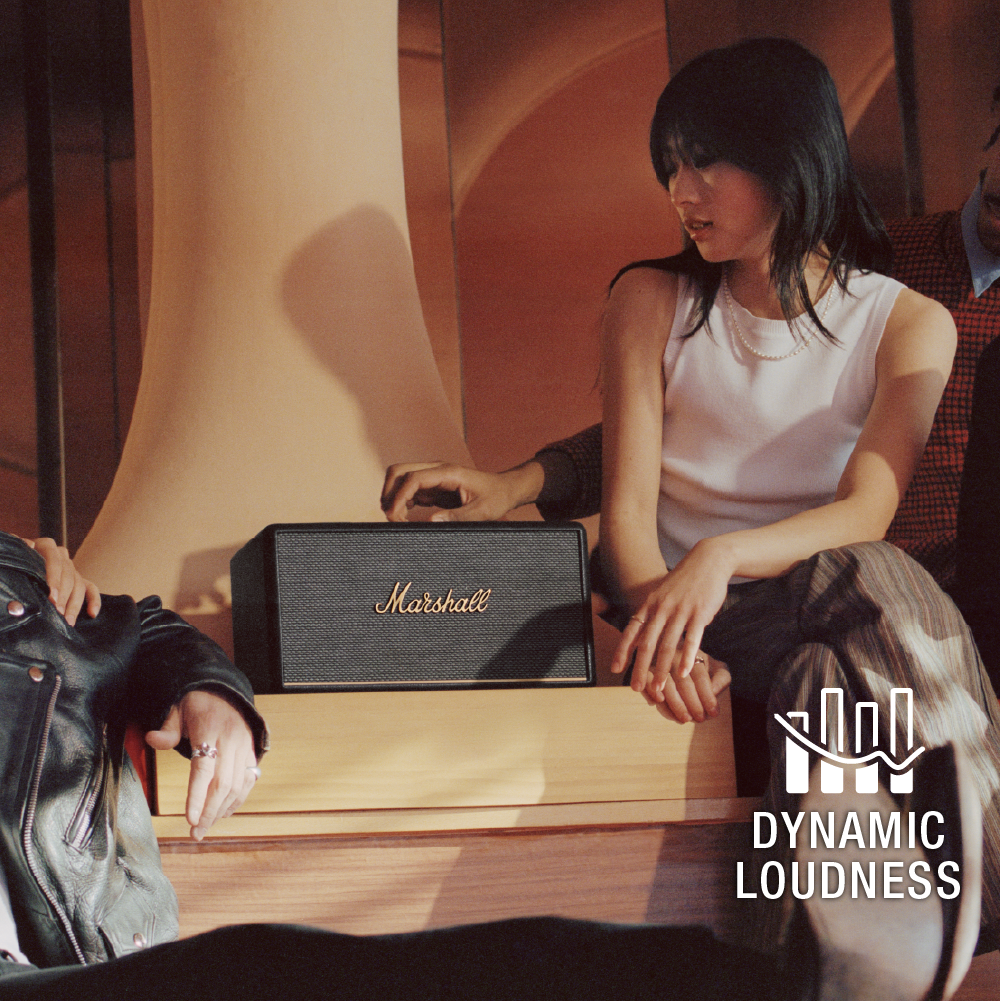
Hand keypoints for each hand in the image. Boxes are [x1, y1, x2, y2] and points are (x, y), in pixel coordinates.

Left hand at [23, 537, 100, 625]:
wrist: (20, 567)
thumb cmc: (15, 563)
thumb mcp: (15, 554)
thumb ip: (20, 549)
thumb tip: (30, 545)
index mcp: (46, 546)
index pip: (55, 560)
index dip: (54, 579)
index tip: (51, 597)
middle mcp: (61, 556)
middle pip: (69, 575)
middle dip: (64, 596)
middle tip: (57, 613)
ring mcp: (71, 568)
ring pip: (79, 585)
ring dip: (74, 604)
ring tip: (67, 621)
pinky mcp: (79, 580)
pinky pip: (91, 589)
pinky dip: (94, 601)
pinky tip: (92, 613)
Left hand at [145, 690, 258, 840]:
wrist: (228, 692)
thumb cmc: (199, 703)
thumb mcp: (178, 709)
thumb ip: (167, 728)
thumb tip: (152, 739)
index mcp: (211, 728)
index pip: (204, 768)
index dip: (197, 795)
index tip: (190, 819)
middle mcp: (232, 739)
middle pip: (223, 783)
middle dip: (209, 812)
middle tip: (196, 833)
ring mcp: (244, 747)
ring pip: (237, 785)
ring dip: (222, 810)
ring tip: (205, 827)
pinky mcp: (251, 752)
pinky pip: (248, 781)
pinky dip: (238, 800)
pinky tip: (223, 813)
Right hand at [381, 461, 541, 521]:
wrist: (505, 490)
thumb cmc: (496, 498)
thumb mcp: (481, 512)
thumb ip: (457, 517)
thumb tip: (430, 522)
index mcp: (448, 472)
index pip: (413, 477)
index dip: (398, 496)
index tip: (394, 515)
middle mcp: (436, 470)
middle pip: (398, 471)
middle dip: (388, 492)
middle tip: (392, 517)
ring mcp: (433, 477)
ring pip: (400, 480)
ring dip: (392, 497)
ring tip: (398, 521)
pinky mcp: (432, 487)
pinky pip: (408, 491)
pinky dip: (401, 502)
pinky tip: (405, 518)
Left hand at [610, 538, 732, 695]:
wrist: (708, 560)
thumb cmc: (685, 581)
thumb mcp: (663, 594)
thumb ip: (653, 614)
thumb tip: (640, 633)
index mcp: (650, 604)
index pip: (631, 631)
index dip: (622, 651)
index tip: (615, 668)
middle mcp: (662, 609)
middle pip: (647, 643)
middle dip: (640, 668)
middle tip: (636, 687)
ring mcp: (681, 611)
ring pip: (668, 645)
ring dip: (662, 669)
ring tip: (659, 688)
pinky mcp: (700, 613)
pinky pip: (691, 639)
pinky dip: (686, 658)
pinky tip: (683, 673)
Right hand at [641, 650, 730, 722]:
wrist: (676, 655)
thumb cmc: (701, 667)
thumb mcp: (716, 668)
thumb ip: (722, 678)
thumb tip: (715, 691)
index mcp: (692, 653)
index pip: (700, 677)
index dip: (708, 696)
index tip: (714, 713)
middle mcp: (673, 655)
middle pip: (683, 682)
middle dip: (693, 704)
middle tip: (700, 719)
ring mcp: (657, 662)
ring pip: (665, 685)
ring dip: (675, 704)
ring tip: (684, 719)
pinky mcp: (644, 670)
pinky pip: (646, 683)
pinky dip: (651, 693)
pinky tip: (659, 702)